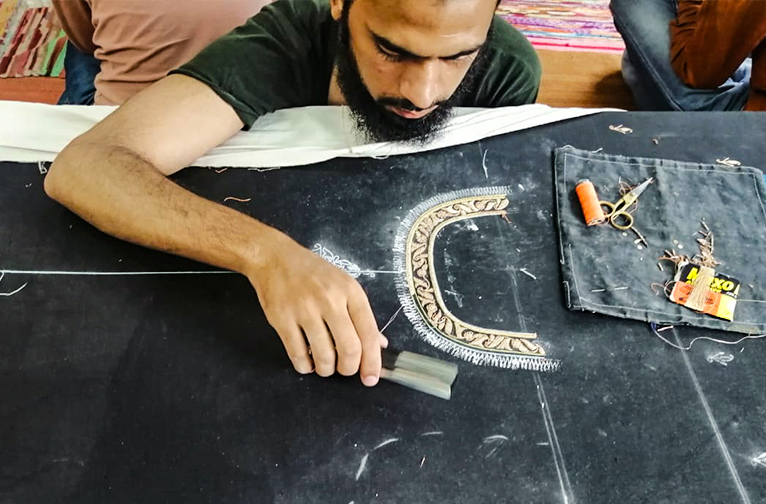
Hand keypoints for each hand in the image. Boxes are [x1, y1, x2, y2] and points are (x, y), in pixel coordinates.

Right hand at [246, 231, 387, 385]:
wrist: (275, 258)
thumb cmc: (314, 273)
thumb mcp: (344, 286)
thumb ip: (361, 315)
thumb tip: (379, 345)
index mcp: (350, 292)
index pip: (368, 333)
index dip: (372, 361)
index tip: (370, 378)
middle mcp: (330, 300)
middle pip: (348, 348)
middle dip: (348, 369)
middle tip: (344, 370)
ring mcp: (305, 309)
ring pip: (323, 355)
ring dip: (326, 369)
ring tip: (324, 366)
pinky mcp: (282, 318)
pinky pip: (297, 354)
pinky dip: (304, 366)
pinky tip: (306, 363)